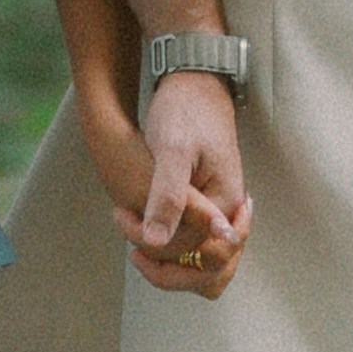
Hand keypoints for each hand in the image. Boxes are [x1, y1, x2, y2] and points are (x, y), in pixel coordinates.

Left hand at [121, 76, 251, 298]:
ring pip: (201, 263)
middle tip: (128, 238)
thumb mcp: (172, 150)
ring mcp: (220, 210)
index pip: (193, 257)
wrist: (193, 80)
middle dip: (164, 266)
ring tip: (133, 229)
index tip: (124, 223)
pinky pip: (195, 243)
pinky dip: (170, 243)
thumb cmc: (182, 110)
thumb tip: (155, 243)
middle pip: (206, 272)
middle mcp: (228, 214)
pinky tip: (142, 221)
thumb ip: (168, 197)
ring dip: (168, 260)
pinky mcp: (208, 204)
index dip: (155, 250)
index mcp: (225, 204)